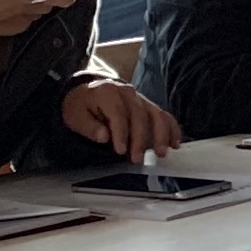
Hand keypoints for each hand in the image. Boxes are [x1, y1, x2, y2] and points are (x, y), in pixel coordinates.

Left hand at [60, 78, 181, 159]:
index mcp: (107, 92)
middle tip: (137, 158)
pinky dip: (172, 129)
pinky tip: (174, 143)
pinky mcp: (149, 106)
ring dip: (161, 135)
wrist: (89, 93)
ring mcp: (141, 98)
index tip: (121, 151)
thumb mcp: (75, 116)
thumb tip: (104, 136)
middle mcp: (127, 92)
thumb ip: (89, 127)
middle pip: (140, 115)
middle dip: (140, 139)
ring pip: (156, 114)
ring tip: (161, 153)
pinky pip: (164, 116)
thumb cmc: (81, 107)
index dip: (121, 133)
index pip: (118, 113)